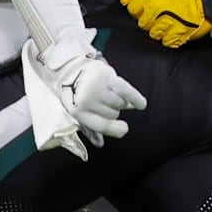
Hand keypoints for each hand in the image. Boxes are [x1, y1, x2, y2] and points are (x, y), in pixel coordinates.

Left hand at [31, 30, 147, 137]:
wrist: (69, 67)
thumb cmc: (74, 93)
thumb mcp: (77, 110)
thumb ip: (89, 128)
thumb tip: (100, 144)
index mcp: (78, 111)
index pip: (102, 125)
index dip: (115, 129)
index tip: (124, 129)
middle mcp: (88, 100)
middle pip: (113, 114)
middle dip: (113, 110)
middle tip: (104, 100)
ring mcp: (98, 87)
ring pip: (120, 103)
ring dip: (120, 101)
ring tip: (109, 93)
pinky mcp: (107, 76)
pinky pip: (127, 91)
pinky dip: (136, 98)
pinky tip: (142, 104)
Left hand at [120, 0, 211, 47]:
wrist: (205, 3)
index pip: (132, 9)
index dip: (139, 10)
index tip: (145, 10)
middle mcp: (155, 13)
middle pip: (142, 24)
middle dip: (149, 21)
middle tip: (160, 17)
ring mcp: (165, 26)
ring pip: (153, 34)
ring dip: (160, 31)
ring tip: (169, 24)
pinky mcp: (175, 36)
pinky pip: (166, 42)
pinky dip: (170, 38)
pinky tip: (174, 31)